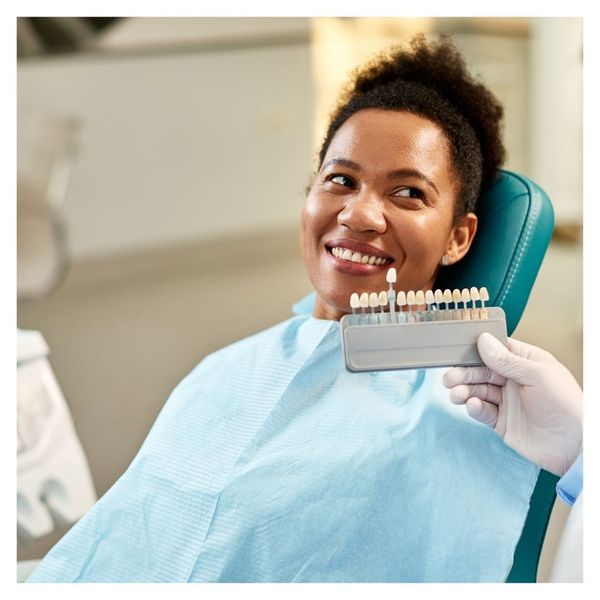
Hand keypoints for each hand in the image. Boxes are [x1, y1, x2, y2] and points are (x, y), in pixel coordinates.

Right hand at [442, 333, 581, 475]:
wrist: (574, 446)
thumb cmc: (565, 404)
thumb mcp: (536, 375)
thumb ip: (506, 360)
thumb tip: (483, 340)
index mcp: (525, 362)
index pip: (495, 350)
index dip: (476, 349)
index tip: (456, 350)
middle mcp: (513, 379)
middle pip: (481, 371)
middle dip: (464, 373)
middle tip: (449, 378)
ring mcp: (507, 401)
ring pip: (477, 391)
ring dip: (464, 391)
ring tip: (457, 394)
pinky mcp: (501, 422)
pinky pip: (482, 411)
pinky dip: (474, 408)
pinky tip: (472, 406)